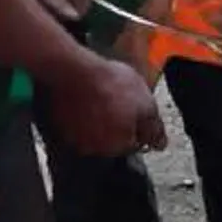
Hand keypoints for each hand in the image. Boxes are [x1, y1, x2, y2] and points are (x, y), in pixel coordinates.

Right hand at [48, 49, 166, 159]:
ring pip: (95, 135)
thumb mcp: (145, 102)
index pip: (135, 143)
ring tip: (102, 97)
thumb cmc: (112, 84)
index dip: (138, 124)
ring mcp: (76, 141)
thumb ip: (154, 127)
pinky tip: (86, 99)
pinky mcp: (61, 130)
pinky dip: (82, 117)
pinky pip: (76, 127)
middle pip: (114, 141)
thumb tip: (160, 145)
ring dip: (100, 121)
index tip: (134, 107)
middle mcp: (97, 150)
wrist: (73, 71)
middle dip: (119, 124)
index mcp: (119, 145)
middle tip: (118, 99)